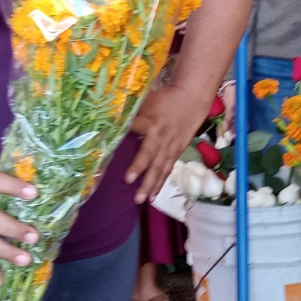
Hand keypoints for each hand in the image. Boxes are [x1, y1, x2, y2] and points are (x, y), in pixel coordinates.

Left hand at [127, 84, 212, 203]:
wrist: (192, 100)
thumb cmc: (164, 100)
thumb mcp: (146, 101)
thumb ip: (130, 113)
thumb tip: (108, 120)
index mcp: (152, 123)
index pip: (134, 131)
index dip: (126, 139)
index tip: (115, 150)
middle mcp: (161, 138)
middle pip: (151, 158)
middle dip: (142, 174)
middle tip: (132, 188)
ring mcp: (170, 147)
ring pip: (161, 169)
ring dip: (151, 185)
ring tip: (142, 199)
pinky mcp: (176, 153)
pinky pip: (167, 170)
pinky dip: (160, 183)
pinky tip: (153, 196)